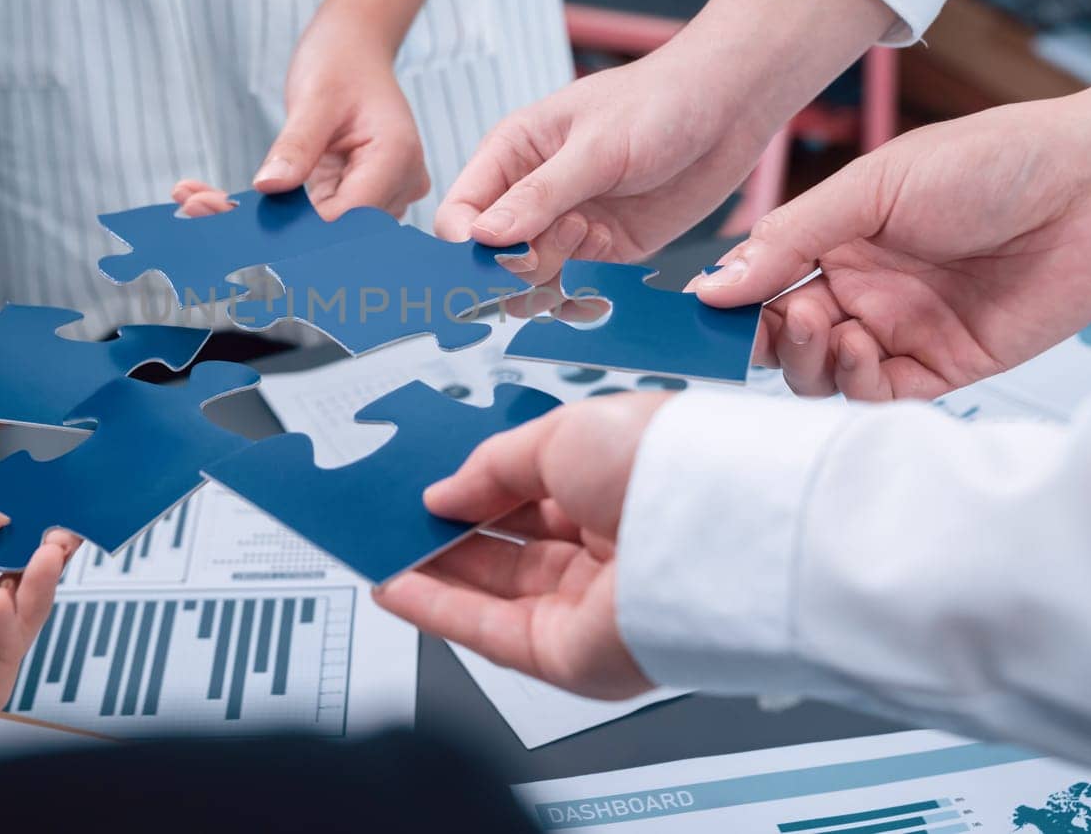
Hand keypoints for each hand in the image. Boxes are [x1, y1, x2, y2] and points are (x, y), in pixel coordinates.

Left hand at [173, 6, 429, 220]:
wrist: (356, 47)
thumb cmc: (341, 61)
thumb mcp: (314, 97)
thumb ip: (296, 145)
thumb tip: (269, 187)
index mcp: (396, 157)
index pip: (345, 217)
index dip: (292, 230)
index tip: (229, 221)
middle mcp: (397, 184)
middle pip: (331, 230)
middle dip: (265, 228)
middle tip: (196, 208)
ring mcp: (381, 194)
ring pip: (318, 229)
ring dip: (261, 223)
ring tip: (197, 202)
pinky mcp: (355, 197)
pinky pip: (312, 216)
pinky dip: (269, 212)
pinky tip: (217, 202)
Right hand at [376, 392, 673, 698]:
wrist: (711, 531)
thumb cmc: (661, 463)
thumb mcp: (561, 434)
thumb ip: (490, 467)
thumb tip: (442, 494)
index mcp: (619, 488)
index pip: (534, 495)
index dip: (478, 489)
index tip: (429, 483)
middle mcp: (609, 550)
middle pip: (510, 548)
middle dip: (449, 531)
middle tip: (394, 514)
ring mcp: (588, 607)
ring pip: (491, 592)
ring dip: (432, 569)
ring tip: (380, 544)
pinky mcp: (568, 655)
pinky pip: (487, 632)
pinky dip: (436, 609)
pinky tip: (395, 583)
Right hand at [436, 51, 771, 284]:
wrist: (733, 107)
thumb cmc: (663, 100)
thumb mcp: (597, 145)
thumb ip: (541, 194)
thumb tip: (484, 237)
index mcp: (512, 153)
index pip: (461, 213)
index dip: (467, 244)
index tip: (495, 257)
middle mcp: (533, 193)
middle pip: (493, 256)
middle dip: (515, 264)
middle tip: (559, 243)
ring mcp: (568, 223)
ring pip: (532, 277)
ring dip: (555, 274)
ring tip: (593, 231)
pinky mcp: (606, 248)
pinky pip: (578, 285)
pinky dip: (587, 288)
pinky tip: (610, 256)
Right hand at [696, 59, 1090, 399]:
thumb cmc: (994, 160)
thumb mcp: (871, 186)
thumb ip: (791, 237)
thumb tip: (715, 282)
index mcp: (834, 241)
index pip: (761, 285)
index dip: (730, 304)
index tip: (703, 315)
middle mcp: (861, 289)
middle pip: (783, 338)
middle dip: (766, 337)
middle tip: (775, 319)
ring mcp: (900, 330)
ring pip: (822, 374)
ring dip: (808, 359)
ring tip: (825, 324)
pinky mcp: (945, 366)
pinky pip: (880, 396)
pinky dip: (855, 384)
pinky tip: (858, 349)